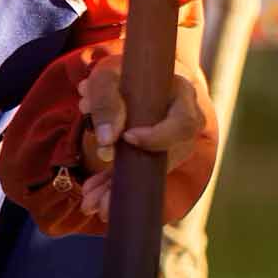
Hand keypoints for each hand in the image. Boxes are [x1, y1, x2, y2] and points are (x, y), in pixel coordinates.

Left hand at [74, 53, 211, 221]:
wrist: (128, 81)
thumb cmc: (120, 74)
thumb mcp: (106, 76)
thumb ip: (105, 101)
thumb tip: (108, 141)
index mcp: (182, 96)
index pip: (184, 122)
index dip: (159, 136)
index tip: (127, 138)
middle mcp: (185, 124)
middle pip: (169, 159)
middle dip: (132, 181)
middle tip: (103, 200)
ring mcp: (173, 145)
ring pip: (151, 174)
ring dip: (119, 191)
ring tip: (92, 204)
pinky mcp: (156, 158)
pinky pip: (140, 177)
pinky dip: (115, 189)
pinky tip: (94, 199)